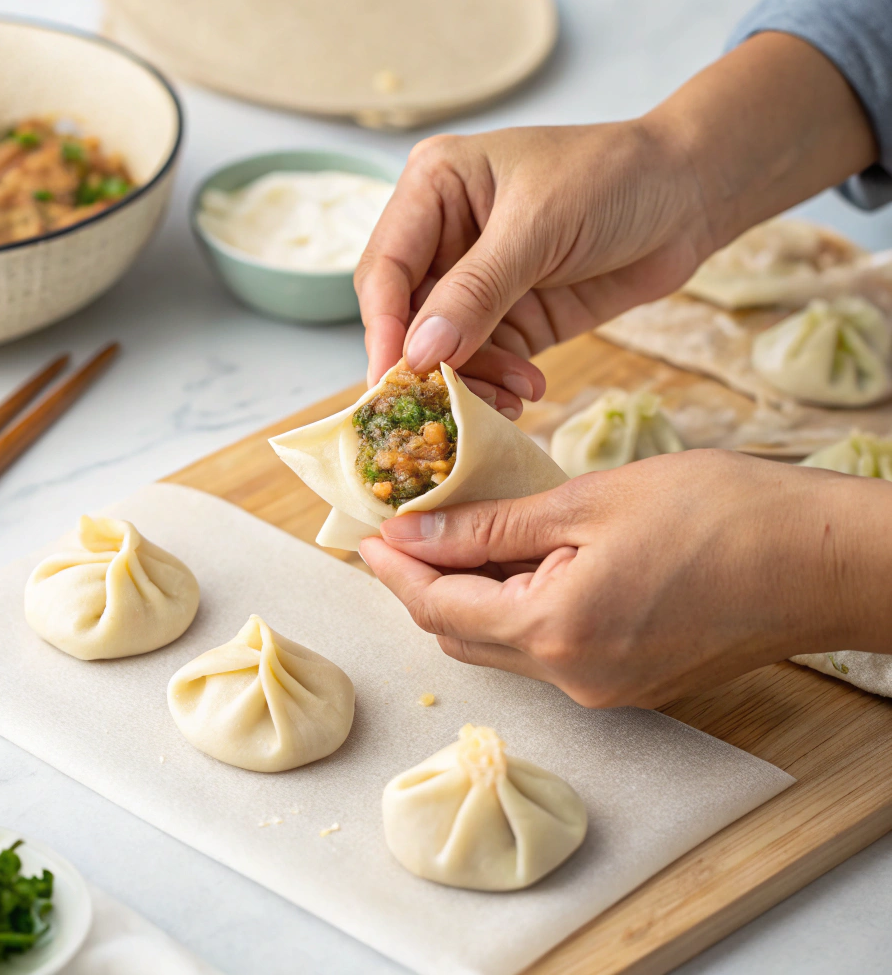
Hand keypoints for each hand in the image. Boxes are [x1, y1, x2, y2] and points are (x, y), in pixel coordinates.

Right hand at [354, 121, 709, 417]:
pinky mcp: (511, 318)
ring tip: (507, 399)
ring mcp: (477, 283)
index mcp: (434, 189)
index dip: (383, 328)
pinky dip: (499, 385)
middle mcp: (443, 236)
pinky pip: (486, 363)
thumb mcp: (539, 227)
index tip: (393, 380)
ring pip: (445, 351)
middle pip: (407, 318)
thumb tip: (419, 355)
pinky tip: (527, 391)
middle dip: (429, 366)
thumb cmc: (613, 178)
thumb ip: (476, 292)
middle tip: (444, 410)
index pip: (385, 269)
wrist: (691, 195)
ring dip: (470, 382)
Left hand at [358, 450, 891, 708]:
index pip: (439, 612)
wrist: (823, 559)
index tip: (368, 537)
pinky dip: (520, 609)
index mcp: (557, 631)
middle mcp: (574, 679)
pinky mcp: (632, 684)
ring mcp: (606, 690)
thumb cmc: (719, 512)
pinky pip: (549, 651)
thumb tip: (418, 531)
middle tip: (407, 529)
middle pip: (464, 637)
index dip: (395, 573)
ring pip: (506, 646)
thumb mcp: (589, 502)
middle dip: (426, 586)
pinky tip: (524, 562)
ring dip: (473, 597)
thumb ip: (492, 525)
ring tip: (461, 535)